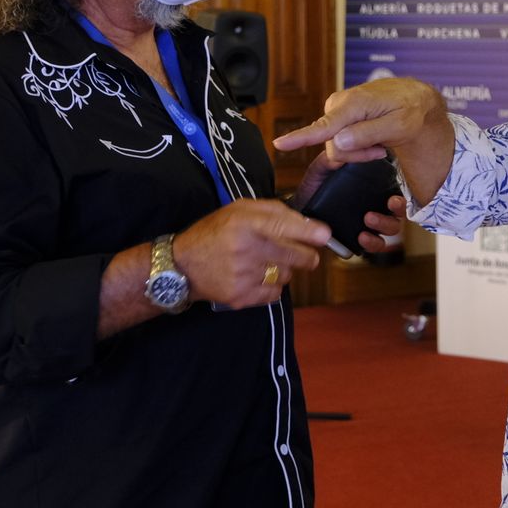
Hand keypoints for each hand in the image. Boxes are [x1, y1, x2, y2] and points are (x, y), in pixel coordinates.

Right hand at [170, 199, 330, 307]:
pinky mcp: (242, 297)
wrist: (182, 266)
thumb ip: (274, 211)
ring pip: (288, 275)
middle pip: (297, 257)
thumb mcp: (239, 210)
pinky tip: (257, 277)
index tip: (325, 235)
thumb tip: (308, 223)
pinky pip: (275, 293)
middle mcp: (247, 249)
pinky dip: (272, 286)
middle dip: (307, 255)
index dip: (309, 233)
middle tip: (304, 254)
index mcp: (246, 223)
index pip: (285, 227)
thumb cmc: (215, 232)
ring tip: (265, 263)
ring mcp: (244, 276)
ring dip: (284, 269)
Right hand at [275, 79, 455, 205]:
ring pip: (336, 146)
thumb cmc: (411, 110)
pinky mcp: (339, 117)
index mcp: (354, 103)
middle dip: (356, 154)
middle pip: (333, 145)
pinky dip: (358, 146)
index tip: (279, 144)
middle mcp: (339, 104)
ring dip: (359, 150)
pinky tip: (373, 140)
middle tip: (380, 149)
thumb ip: (368, 134)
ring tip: (380, 141)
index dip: (300, 138)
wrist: (415, 99)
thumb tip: (337, 143)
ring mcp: (337, 111)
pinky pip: (340, 142)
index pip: (324, 126)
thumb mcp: (400, 125)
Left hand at [295, 151, 406, 254]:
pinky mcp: (361, 237)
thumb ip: (331, 159)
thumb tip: (341, 148)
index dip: (399, 197)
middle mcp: (376, 203)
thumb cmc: (314, 185)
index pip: (395, 190)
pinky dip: (373, 243)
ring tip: (368, 221)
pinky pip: (376, 244)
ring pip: (391, 228)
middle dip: (395, 212)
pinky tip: (362, 237)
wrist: (299, 208)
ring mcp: (371, 222)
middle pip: (398, 211)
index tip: (392, 200)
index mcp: (372, 185)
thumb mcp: (321, 168)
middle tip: (381, 210)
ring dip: (384, 226)